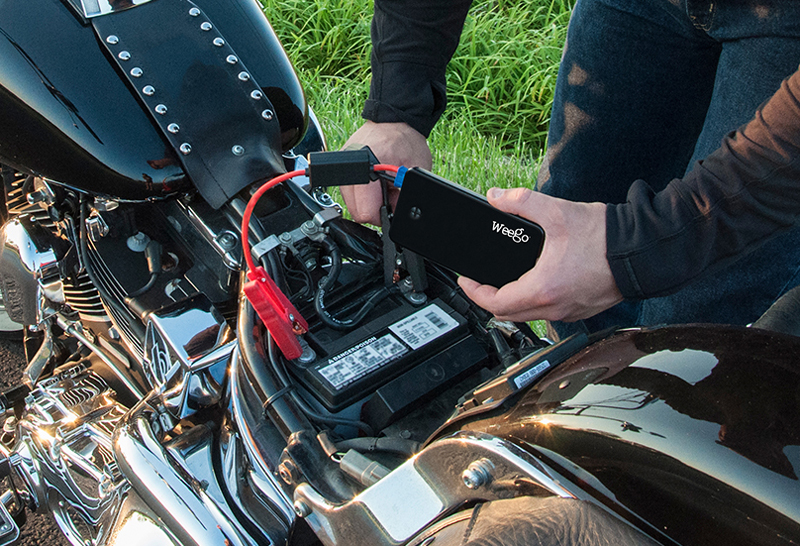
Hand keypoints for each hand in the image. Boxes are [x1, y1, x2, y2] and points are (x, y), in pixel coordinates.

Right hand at [340, 121, 431, 225]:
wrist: (395, 121)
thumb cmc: (406, 141)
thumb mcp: (413, 171)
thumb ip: (403, 196)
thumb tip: (396, 216)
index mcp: (369, 165)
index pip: (365, 210)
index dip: (381, 215)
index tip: (390, 206)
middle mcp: (350, 165)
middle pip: (355, 209)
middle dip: (373, 208)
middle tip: (387, 192)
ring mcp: (342, 165)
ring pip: (350, 202)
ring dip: (366, 200)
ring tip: (380, 184)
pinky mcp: (340, 166)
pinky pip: (348, 191)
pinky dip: (361, 192)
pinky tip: (372, 181)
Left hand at [458, 188, 622, 322]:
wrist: (644, 250)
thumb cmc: (606, 238)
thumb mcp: (557, 212)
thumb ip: (522, 202)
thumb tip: (497, 197)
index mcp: (543, 288)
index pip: (495, 303)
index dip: (474, 292)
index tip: (467, 280)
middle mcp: (554, 307)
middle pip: (509, 315)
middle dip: (489, 299)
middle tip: (481, 282)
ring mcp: (569, 312)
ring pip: (529, 316)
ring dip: (513, 303)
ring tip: (505, 282)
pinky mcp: (582, 310)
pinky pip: (549, 313)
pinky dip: (535, 303)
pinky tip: (536, 283)